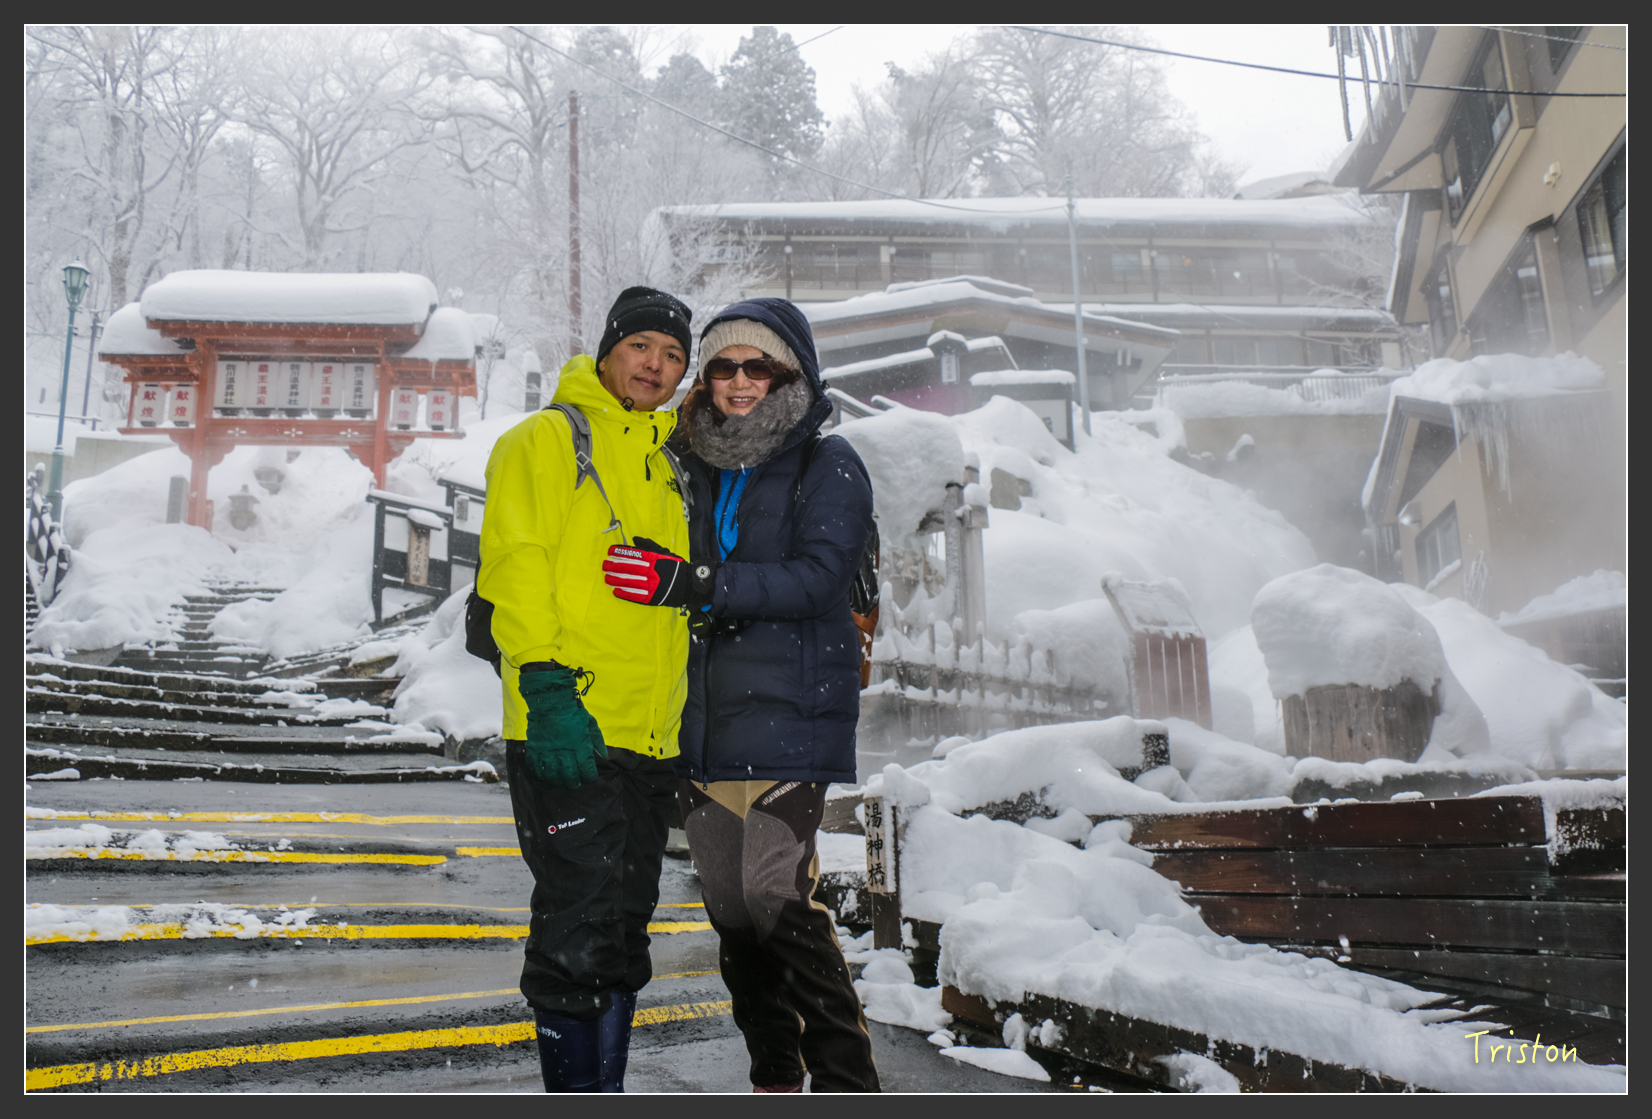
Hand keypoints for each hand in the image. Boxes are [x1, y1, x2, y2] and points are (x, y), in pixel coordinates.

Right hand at [518, 665, 605, 787]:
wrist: (551, 700)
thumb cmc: (573, 711)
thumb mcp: (590, 723)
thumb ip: (597, 740)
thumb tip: (604, 756)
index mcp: (580, 746)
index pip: (586, 769)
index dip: (589, 777)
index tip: (589, 778)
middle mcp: (564, 751)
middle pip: (569, 775)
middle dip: (574, 783)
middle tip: (575, 784)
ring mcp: (548, 751)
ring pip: (552, 775)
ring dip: (557, 781)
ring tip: (560, 783)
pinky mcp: (535, 748)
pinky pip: (535, 766)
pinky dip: (539, 774)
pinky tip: (544, 776)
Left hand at [603, 537, 713, 608]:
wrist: (689, 585)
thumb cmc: (676, 567)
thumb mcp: (664, 552)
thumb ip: (649, 546)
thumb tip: (634, 539)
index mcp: (654, 559)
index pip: (633, 554)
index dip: (620, 552)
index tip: (610, 552)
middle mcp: (651, 571)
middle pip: (628, 568)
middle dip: (614, 566)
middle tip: (605, 565)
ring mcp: (651, 585)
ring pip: (629, 582)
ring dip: (616, 580)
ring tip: (606, 578)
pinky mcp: (652, 597)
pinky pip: (635, 595)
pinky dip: (624, 593)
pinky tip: (616, 591)